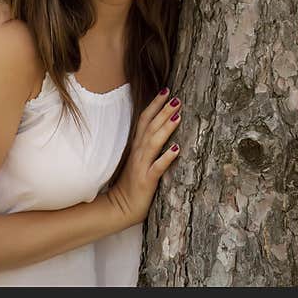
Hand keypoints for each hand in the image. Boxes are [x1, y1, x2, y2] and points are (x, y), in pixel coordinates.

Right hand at [106, 89, 181, 226]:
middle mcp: (138, 153)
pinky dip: (166, 158)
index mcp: (137, 146)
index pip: (145, 120)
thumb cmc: (132, 183)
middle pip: (150, 127)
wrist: (119, 208)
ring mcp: (142, 166)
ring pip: (153, 143)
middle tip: (177, 98)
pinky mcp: (146, 181)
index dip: (155, 104)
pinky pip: (157, 168)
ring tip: (178, 116)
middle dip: (163, 111)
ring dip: (165, 128)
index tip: (166, 90)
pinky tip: (177, 149)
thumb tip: (159, 126)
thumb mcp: (139, 159)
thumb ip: (146, 143)